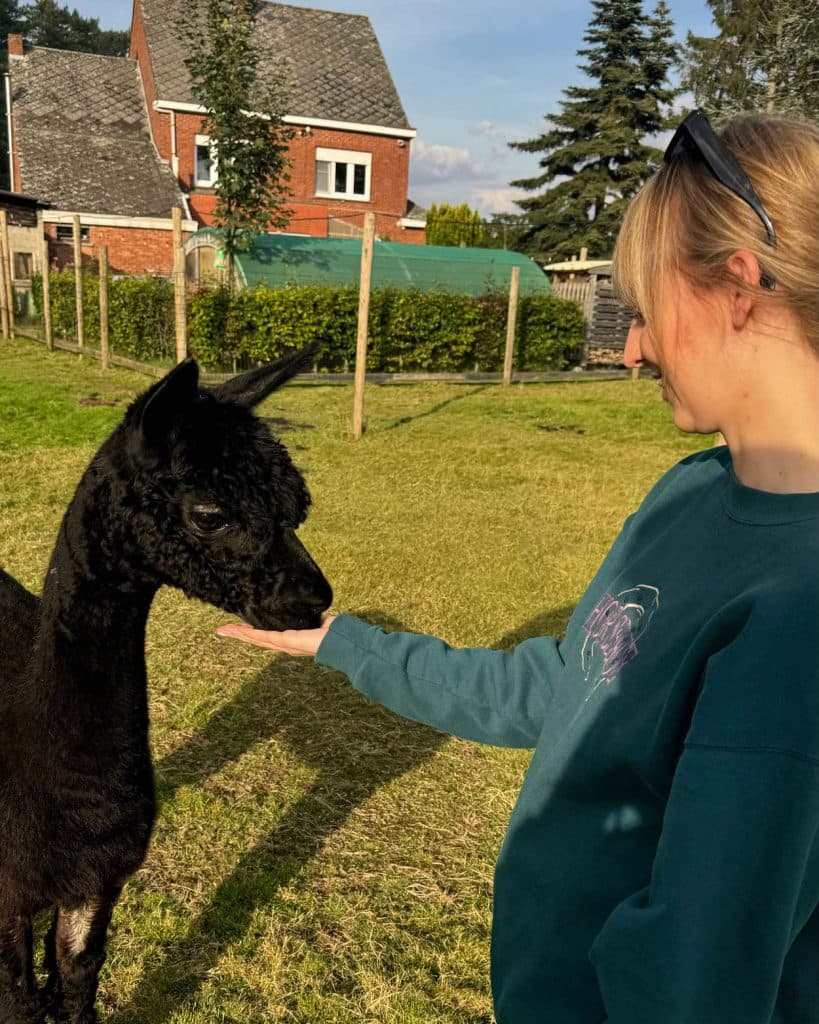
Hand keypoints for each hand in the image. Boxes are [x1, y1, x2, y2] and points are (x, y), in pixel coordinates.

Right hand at [216, 615, 335, 656]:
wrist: (342, 641)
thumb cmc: (335, 632)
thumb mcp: (317, 620)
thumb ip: (310, 615)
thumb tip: (310, 606)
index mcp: (290, 640)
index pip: (266, 635)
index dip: (251, 632)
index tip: (237, 627)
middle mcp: (285, 645)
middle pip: (256, 639)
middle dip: (239, 634)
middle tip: (222, 630)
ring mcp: (284, 645)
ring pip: (257, 638)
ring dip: (240, 634)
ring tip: (224, 630)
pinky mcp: (287, 642)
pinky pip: (265, 636)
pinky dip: (251, 634)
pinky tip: (239, 631)